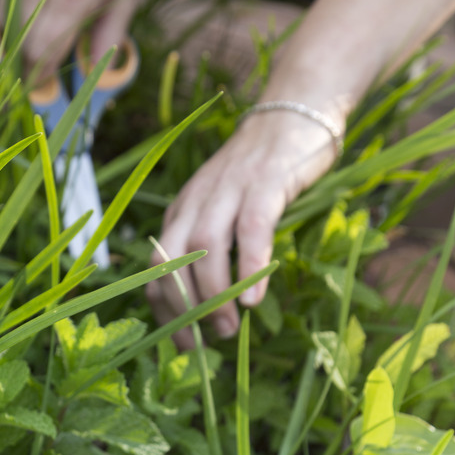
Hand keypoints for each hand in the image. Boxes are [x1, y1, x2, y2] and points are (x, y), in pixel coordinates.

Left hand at [147, 107, 340, 348]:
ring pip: (204, 247)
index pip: (157, 266)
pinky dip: (248, 266)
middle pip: (170, 259)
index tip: (185, 342)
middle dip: (182, 307)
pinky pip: (250, 229)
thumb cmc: (266, 172)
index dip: (166, 308)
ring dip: (213, 294)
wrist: (296, 111)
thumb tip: (218, 305)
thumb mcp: (229, 209)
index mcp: (184, 210)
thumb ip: (218, 246)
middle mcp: (197, 199)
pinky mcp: (265, 181)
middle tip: (205, 343)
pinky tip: (255, 298)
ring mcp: (229, 188)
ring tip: (230, 327)